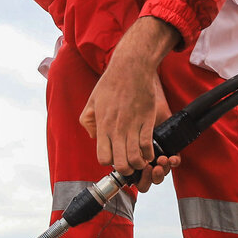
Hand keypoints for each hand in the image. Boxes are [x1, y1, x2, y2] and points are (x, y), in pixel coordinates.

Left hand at [79, 17, 180, 182]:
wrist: (131, 67)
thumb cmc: (110, 83)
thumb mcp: (91, 101)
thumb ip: (88, 121)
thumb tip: (94, 137)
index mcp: (103, 125)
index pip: (104, 158)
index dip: (109, 162)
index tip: (113, 157)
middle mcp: (117, 129)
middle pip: (122, 164)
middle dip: (126, 169)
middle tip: (128, 163)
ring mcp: (134, 126)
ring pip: (137, 158)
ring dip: (139, 164)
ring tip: (139, 159)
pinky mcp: (147, 120)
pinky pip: (149, 145)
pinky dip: (150, 153)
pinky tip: (148, 151)